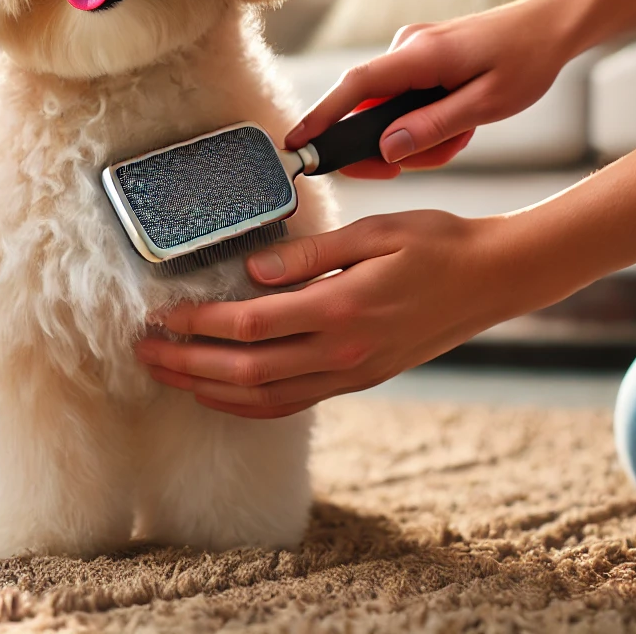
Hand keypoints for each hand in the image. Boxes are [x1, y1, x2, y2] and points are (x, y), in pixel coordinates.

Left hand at [133, 212, 565, 418]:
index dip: (200, 322)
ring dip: (208, 389)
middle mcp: (345, 350)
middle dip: (187, 363)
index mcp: (343, 307)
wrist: (493, 280)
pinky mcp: (360, 379)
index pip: (252, 324)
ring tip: (167, 374)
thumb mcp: (375, 231)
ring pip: (266, 397)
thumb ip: (311, 254)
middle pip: (246, 370)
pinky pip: (293, 403)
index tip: (163, 313)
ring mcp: (353, 372)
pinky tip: (219, 393)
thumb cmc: (436, 242)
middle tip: (142, 351)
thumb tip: (253, 271)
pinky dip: (249, 404)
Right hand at [287, 0, 576, 178]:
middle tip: (427, 161)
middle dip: (391, 143)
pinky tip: (459, 123)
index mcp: (420, 54)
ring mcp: (411, 50)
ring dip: (420, 134)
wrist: (550, 25)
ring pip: (390, 109)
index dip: (322, 116)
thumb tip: (387, 149)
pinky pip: (405, 99)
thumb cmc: (527, 59)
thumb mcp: (486, 104)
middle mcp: (407, 47)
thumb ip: (433, 127)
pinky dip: (426, 120)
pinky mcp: (419, 57)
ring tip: (461, 138)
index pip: (356, 87)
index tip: (296, 143)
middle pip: (369, 106)